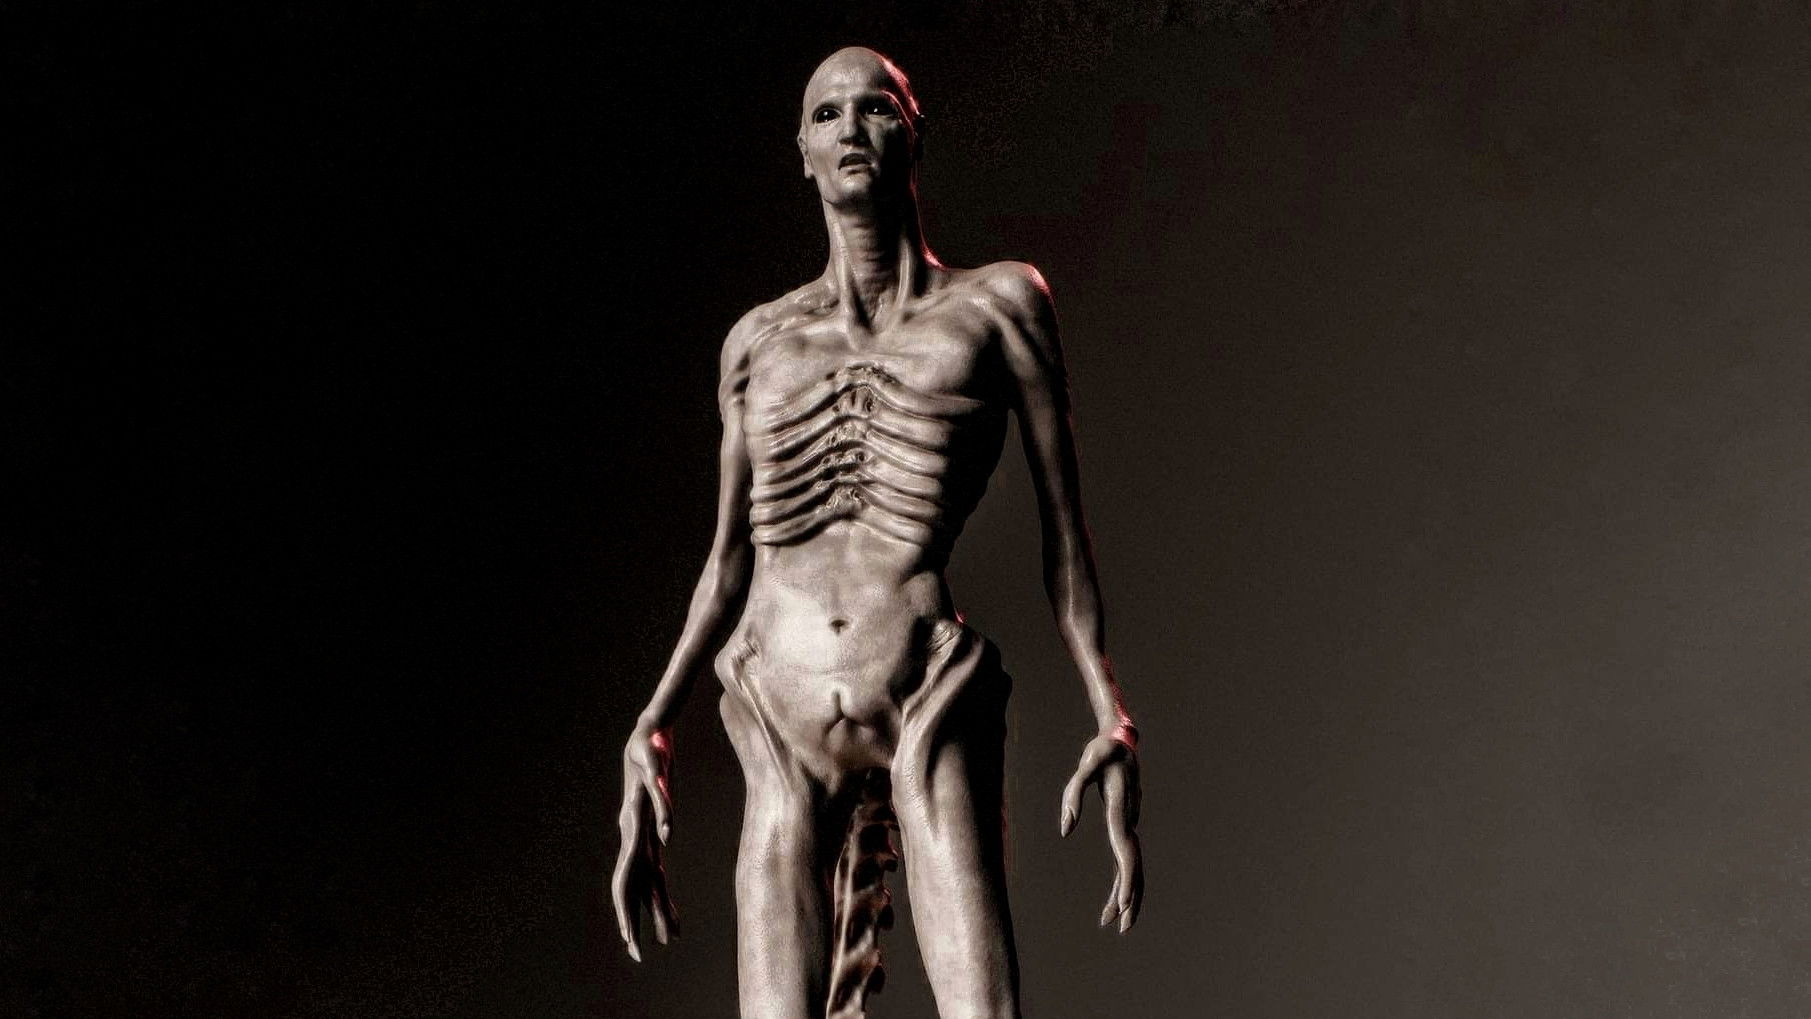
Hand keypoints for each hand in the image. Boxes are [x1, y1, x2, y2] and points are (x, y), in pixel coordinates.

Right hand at [612, 723, 677, 960]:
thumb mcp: (654, 768)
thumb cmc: (649, 748)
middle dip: (635, 921)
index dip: (626, 907)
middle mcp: (634, 838)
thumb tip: (665, 837)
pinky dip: (665, 894)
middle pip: (634, 889)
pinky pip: (657, 873)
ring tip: (669, 939)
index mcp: (631, 829)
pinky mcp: (652, 836)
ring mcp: (642, 838)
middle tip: (640, 954)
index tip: (628, 934)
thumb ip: (660, 803)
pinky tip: (675, 915)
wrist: (646, 735)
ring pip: (648, 885)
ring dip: (657, 912)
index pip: (625, 878)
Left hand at [1059, 726, 1142, 932]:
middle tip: (1120, 928)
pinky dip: (1120, 879)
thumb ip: (1074, 793)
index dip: (1126, 878)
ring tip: (1112, 922)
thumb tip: (1065, 830)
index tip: (1125, 903)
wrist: (1121, 738)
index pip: (1125, 851)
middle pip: (1132, 866)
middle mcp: (1130, 820)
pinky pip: (1124, 857)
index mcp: (1121, 809)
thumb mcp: (1086, 764)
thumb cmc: (1102, 750)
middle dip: (1129, 898)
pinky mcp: (1124, 823)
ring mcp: (1130, 823)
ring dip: (1124, 894)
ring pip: (1131, 866)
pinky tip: (1113, 898)